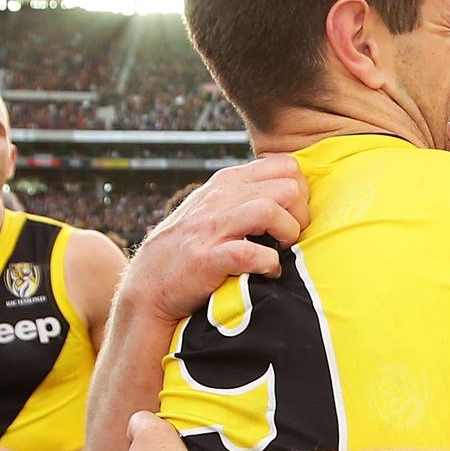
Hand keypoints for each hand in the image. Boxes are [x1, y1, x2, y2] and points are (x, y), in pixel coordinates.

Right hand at [123, 155, 309, 322]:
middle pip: (287, 186)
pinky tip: (268, 273)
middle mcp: (220, 197)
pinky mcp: (208, 258)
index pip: (286, 165)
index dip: (301, 191)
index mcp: (226, 182)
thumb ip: (244, 193)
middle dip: (300, 214)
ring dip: (288, 234)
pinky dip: (270, 265)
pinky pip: (254, 254)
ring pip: (271, 211)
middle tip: (291, 237)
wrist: (148, 284)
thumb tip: (291, 189)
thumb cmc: (190, 248)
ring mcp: (212, 227)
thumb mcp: (213, 206)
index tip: (295, 215)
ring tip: (281, 250)